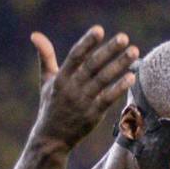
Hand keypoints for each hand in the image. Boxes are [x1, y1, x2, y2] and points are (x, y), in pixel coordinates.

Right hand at [28, 26, 138, 150]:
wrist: (51, 139)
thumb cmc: (51, 106)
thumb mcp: (46, 81)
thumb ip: (45, 57)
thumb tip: (35, 34)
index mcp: (60, 78)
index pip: (75, 56)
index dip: (87, 42)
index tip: (99, 29)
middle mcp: (71, 88)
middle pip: (92, 65)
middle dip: (108, 51)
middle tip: (123, 37)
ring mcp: (82, 102)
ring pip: (103, 80)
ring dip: (119, 65)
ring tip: (134, 51)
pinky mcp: (92, 115)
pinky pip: (108, 98)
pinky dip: (119, 87)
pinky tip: (131, 76)